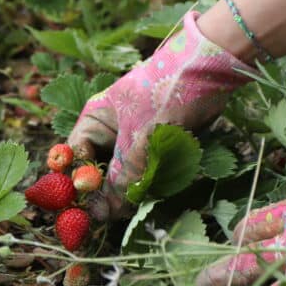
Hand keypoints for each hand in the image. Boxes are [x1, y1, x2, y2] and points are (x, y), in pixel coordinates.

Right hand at [67, 10, 252, 218]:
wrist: (211, 70)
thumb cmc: (166, 94)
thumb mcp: (140, 139)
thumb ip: (121, 177)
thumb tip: (102, 214)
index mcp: (94, 121)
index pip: (74, 159)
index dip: (78, 184)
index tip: (89, 210)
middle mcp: (109, 131)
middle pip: (97, 171)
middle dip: (105, 193)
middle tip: (114, 215)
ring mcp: (132, 140)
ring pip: (121, 176)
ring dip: (127, 191)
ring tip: (134, 205)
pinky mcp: (155, 147)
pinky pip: (143, 173)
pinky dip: (147, 184)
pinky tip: (152, 193)